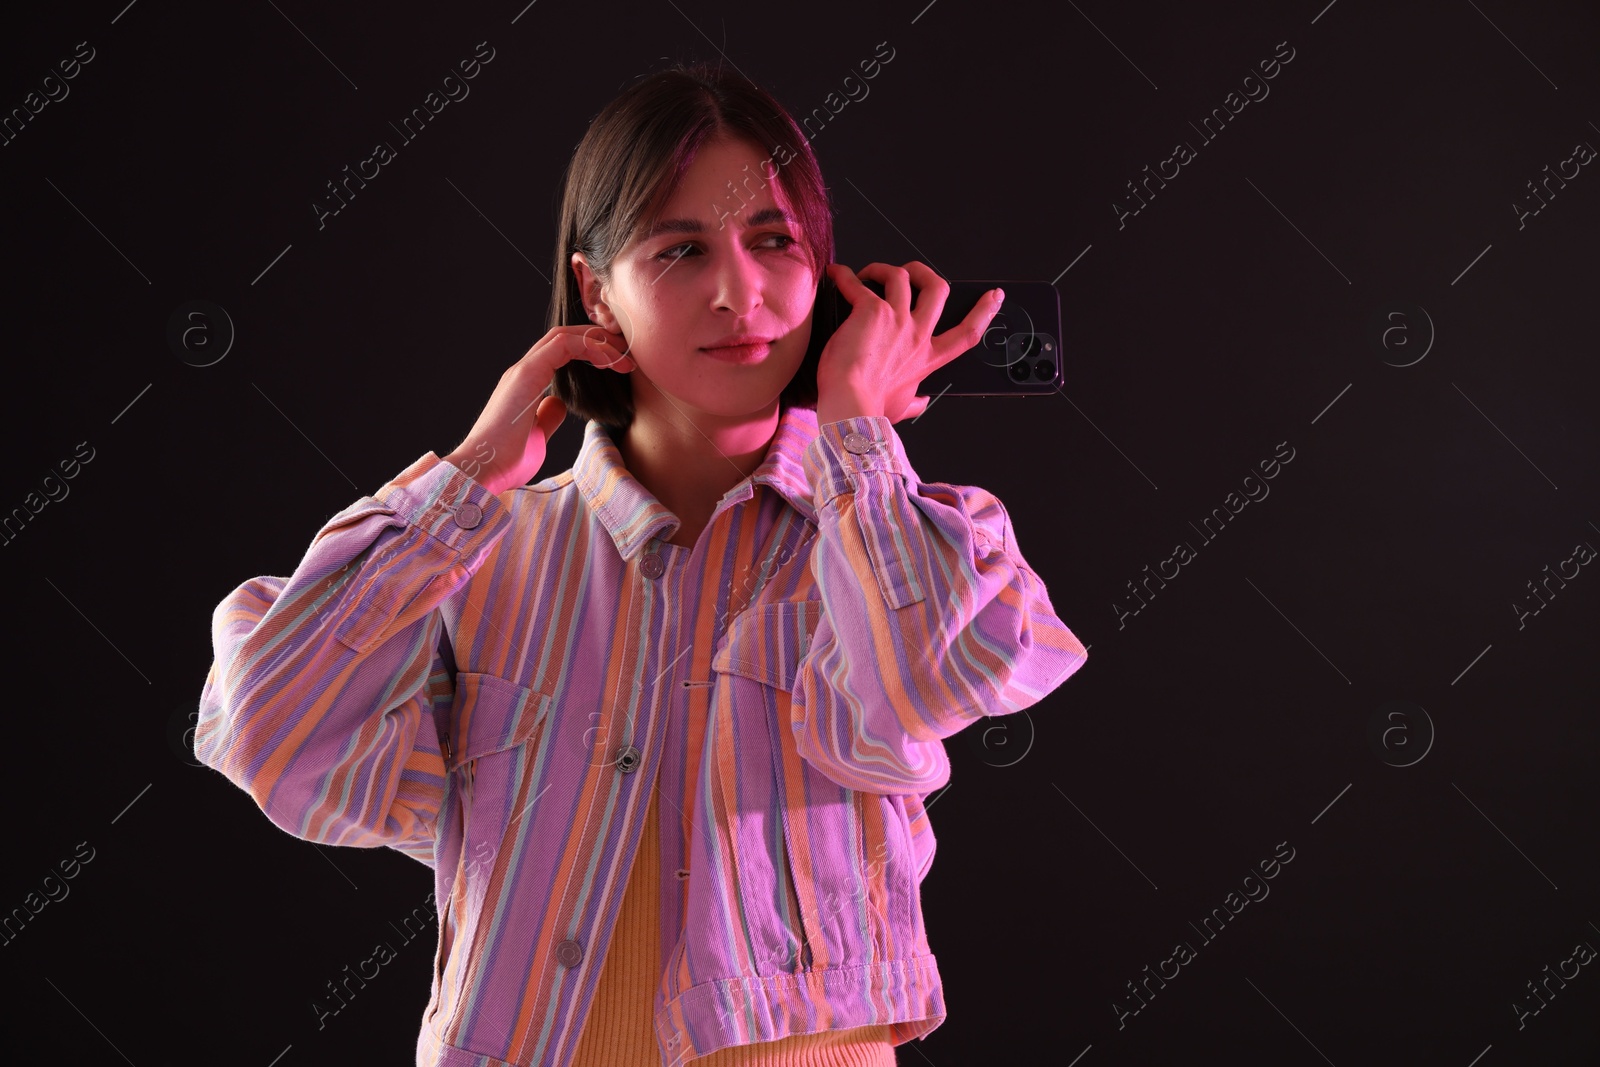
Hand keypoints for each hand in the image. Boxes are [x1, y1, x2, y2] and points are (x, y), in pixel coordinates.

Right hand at [443, 326, 634, 498]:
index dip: (591, 350)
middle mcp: (523, 370)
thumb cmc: (506, 461)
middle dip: (598, 339)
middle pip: (564, 336)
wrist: (482, 470)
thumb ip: (547, 416)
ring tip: (624, 356)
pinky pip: (562, 346)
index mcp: (526, 382)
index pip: (561, 350)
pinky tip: (608, 361)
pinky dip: (589, 347)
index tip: (618, 364)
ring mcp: (523, 370)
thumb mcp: (537, 435)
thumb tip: (560, 404)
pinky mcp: (526, 375)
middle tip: (627, 352)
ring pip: (564, 335)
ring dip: (598, 342)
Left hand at [816, 261, 1002, 422]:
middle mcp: (916, 335)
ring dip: (884, 269)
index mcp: (927, 358)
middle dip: (926, 273)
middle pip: (938, 290)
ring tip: (868, 274)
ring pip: (902, 276)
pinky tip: (837, 275)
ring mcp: (896, 320)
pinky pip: (857, 283)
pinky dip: (845, 275)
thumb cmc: (871, 407)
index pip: (966, 333)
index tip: (993, 296)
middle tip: (911, 271)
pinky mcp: (871, 311)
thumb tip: (922, 402)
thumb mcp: (901, 407)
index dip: (984, 312)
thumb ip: (915, 402)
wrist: (849, 403)